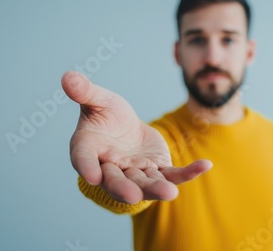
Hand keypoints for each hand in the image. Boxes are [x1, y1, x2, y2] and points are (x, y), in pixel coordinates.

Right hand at [61, 71, 211, 203]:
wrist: (125, 129)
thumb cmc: (106, 116)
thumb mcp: (98, 100)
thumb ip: (85, 91)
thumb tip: (67, 76)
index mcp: (89, 150)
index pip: (84, 159)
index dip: (86, 167)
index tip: (90, 175)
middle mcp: (111, 167)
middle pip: (116, 180)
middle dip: (123, 188)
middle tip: (131, 196)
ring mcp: (136, 172)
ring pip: (145, 183)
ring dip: (157, 188)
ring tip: (170, 192)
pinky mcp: (158, 169)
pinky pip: (173, 174)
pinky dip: (188, 172)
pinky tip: (205, 165)